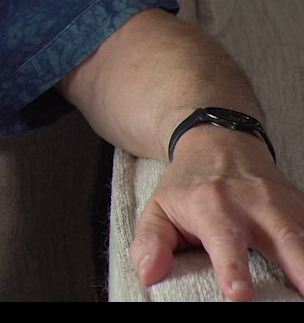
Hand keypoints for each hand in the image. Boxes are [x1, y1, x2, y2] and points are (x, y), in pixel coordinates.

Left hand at [132, 127, 303, 300]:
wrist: (219, 142)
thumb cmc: (188, 184)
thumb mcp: (158, 208)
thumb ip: (151, 243)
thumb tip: (148, 275)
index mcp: (212, 204)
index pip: (224, 238)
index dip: (232, 267)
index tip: (239, 294)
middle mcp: (253, 202)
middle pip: (283, 237)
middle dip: (298, 268)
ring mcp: (282, 203)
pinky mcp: (300, 204)